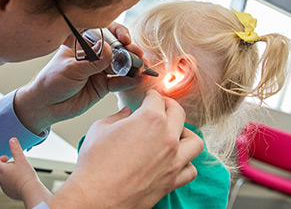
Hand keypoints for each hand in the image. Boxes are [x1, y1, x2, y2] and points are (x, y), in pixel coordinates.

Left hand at [0, 138, 51, 207]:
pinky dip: (14, 183)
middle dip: (8, 166)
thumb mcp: (22, 159)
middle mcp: (0, 179)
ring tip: (22, 173)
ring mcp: (5, 188)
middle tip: (18, 165)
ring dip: (11, 174)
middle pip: (1, 170)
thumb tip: (12, 140)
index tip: (7, 158)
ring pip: (5, 178)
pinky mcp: (10, 193)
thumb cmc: (26, 176)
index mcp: (1, 170)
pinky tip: (22, 181)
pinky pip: (10, 186)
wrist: (31, 191)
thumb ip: (16, 149)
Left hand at [14, 23, 145, 133]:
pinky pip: (119, 82)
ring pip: (120, 65)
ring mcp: (99, 70)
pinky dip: (129, 81)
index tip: (124, 39)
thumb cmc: (52, 82)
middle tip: (137, 54)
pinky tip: (138, 79)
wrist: (46, 105)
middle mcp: (93, 54)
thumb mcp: (71, 69)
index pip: (103, 31)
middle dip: (129, 50)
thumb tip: (109, 50)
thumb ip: (92, 62)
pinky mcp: (103, 86)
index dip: (117, 32)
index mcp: (82, 43)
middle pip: (116, 48)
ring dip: (133, 65)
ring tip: (143, 67)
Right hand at [47, 90, 202, 208]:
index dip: (150, 95)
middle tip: (161, 107)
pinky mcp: (172, 181)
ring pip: (194, 141)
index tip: (148, 97)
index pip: (157, 99)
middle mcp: (167, 138)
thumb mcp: (100, 128)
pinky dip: (186, 162)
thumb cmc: (96, 163)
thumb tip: (126, 115)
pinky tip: (175, 159)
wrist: (97, 195)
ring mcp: (173, 161)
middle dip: (169, 106)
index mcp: (150, 119)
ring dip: (185, 133)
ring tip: (174, 133)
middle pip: (178, 113)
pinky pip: (191, 169)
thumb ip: (118, 117)